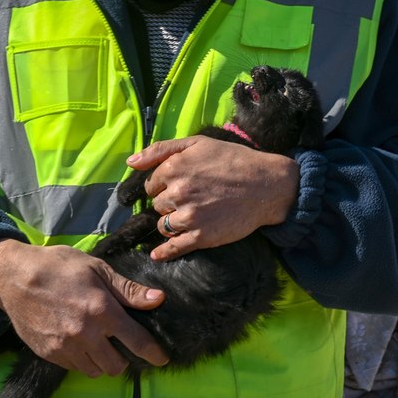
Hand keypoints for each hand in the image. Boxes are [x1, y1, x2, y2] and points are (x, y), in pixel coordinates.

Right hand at [0, 239, 168, 376]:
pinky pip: (74, 367)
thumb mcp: (97, 269)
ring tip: (98, 343)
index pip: (136, 340)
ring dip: (102, 361)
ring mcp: (64, 346)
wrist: (14, 276)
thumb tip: (158, 299)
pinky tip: (79, 342)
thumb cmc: (59, 266)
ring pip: (95, 371)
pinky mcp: (48, 353)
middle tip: (119, 343)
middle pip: (115, 366)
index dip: (152, 353)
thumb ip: (127, 289)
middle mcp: (85, 333)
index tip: (160, 359)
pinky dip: (81, 360)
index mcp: (101, 310)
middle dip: (123, 358)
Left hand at [127, 135, 299, 260]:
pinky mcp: (201, 237)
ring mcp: (188, 216)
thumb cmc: (233, 160)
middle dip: (168, 203)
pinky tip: (159, 254)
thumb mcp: (197, 143)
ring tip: (190, 216)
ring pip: (163, 225)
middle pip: (157, 205)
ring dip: (171, 222)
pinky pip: (173, 248)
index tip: (178, 185)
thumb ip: (160, 149)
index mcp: (173, 168)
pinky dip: (164, 252)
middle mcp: (177, 192)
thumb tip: (130, 162)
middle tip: (190, 199)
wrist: (267, 185)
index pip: (151, 184)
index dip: (163, 185)